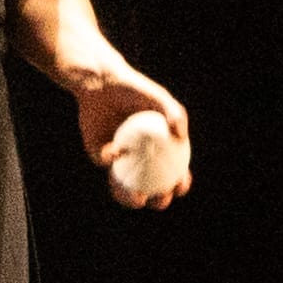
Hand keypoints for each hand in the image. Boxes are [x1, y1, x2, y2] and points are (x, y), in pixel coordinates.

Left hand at [80, 69, 192, 208]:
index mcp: (160, 147)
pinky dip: (110, 159)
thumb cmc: (133, 87)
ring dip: (132, 197)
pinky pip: (106, 163)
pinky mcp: (100, 155)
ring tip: (137, 197)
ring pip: (127, 186)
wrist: (101, 82)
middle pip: (153, 187)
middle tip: (160, 197)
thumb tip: (182, 136)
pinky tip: (115, 150)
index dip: (181, 183)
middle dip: (159, 200)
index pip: (175, 171)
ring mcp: (120, 159)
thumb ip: (174, 112)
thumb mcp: (157, 97)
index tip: (181, 183)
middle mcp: (141, 157)